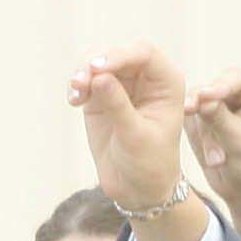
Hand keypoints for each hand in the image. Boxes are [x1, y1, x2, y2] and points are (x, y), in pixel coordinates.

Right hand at [68, 45, 210, 240]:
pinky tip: (73, 100)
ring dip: (82, 71)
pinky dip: (77, 85)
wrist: (138, 188)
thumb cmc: (149, 163)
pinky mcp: (102, 95)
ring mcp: (122, 84)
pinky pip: (86, 79)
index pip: (144, 53)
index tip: (98, 69)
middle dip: (97, 62)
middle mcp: (146, 77)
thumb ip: (119, 105)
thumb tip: (99, 76)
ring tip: (75, 91)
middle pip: (118, 52)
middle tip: (81, 80)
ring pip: (98, 61)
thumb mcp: (136, 136)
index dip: (120, 55)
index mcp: (166, 82)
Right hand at [187, 69, 240, 240]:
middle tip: (195, 124)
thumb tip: (200, 97)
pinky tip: (212, 155)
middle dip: (207, 115)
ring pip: (197, 102)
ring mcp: (222, 95)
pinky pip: (190, 115)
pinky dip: (198, 136)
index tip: (203, 96)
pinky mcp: (205, 108)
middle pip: (212, 86)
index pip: (237, 79)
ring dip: (205, 134)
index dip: (218, 87)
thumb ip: (219, 118)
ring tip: (218, 160)